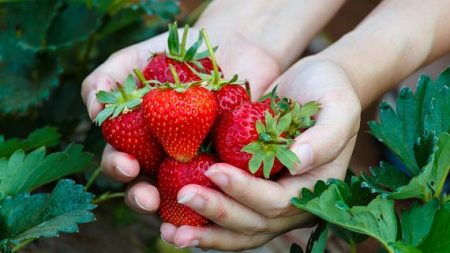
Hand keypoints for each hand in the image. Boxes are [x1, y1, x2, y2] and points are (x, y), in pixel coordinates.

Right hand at [81, 27, 280, 213]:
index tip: (127, 165)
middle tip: (148, 198)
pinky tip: (220, 196)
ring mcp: (197, 163)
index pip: (121, 163)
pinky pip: (224, 183)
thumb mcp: (134, 60)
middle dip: (142, 198)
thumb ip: (107, 80)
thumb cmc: (175, 55)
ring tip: (184, 207)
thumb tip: (94, 111)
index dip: (119, 168)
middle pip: (147, 188)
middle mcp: (164, 157)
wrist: (230, 49)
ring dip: (179, 208)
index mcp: (138, 140)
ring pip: (183, 195)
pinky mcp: (229, 163)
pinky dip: (220, 192)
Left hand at [160, 58, 360, 249]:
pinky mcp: (252, 188)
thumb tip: (299, 163)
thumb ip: (326, 137)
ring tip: (169, 232)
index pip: (278, 202)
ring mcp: (271, 198)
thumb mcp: (339, 105)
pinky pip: (229, 211)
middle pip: (254, 222)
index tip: (214, 170)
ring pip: (239, 228)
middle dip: (218, 213)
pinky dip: (204, 221)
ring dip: (205, 232)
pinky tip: (174, 221)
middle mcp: (292, 201)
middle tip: (183, 198)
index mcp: (314, 187)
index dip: (246, 191)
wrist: (313, 84)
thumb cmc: (330, 90)